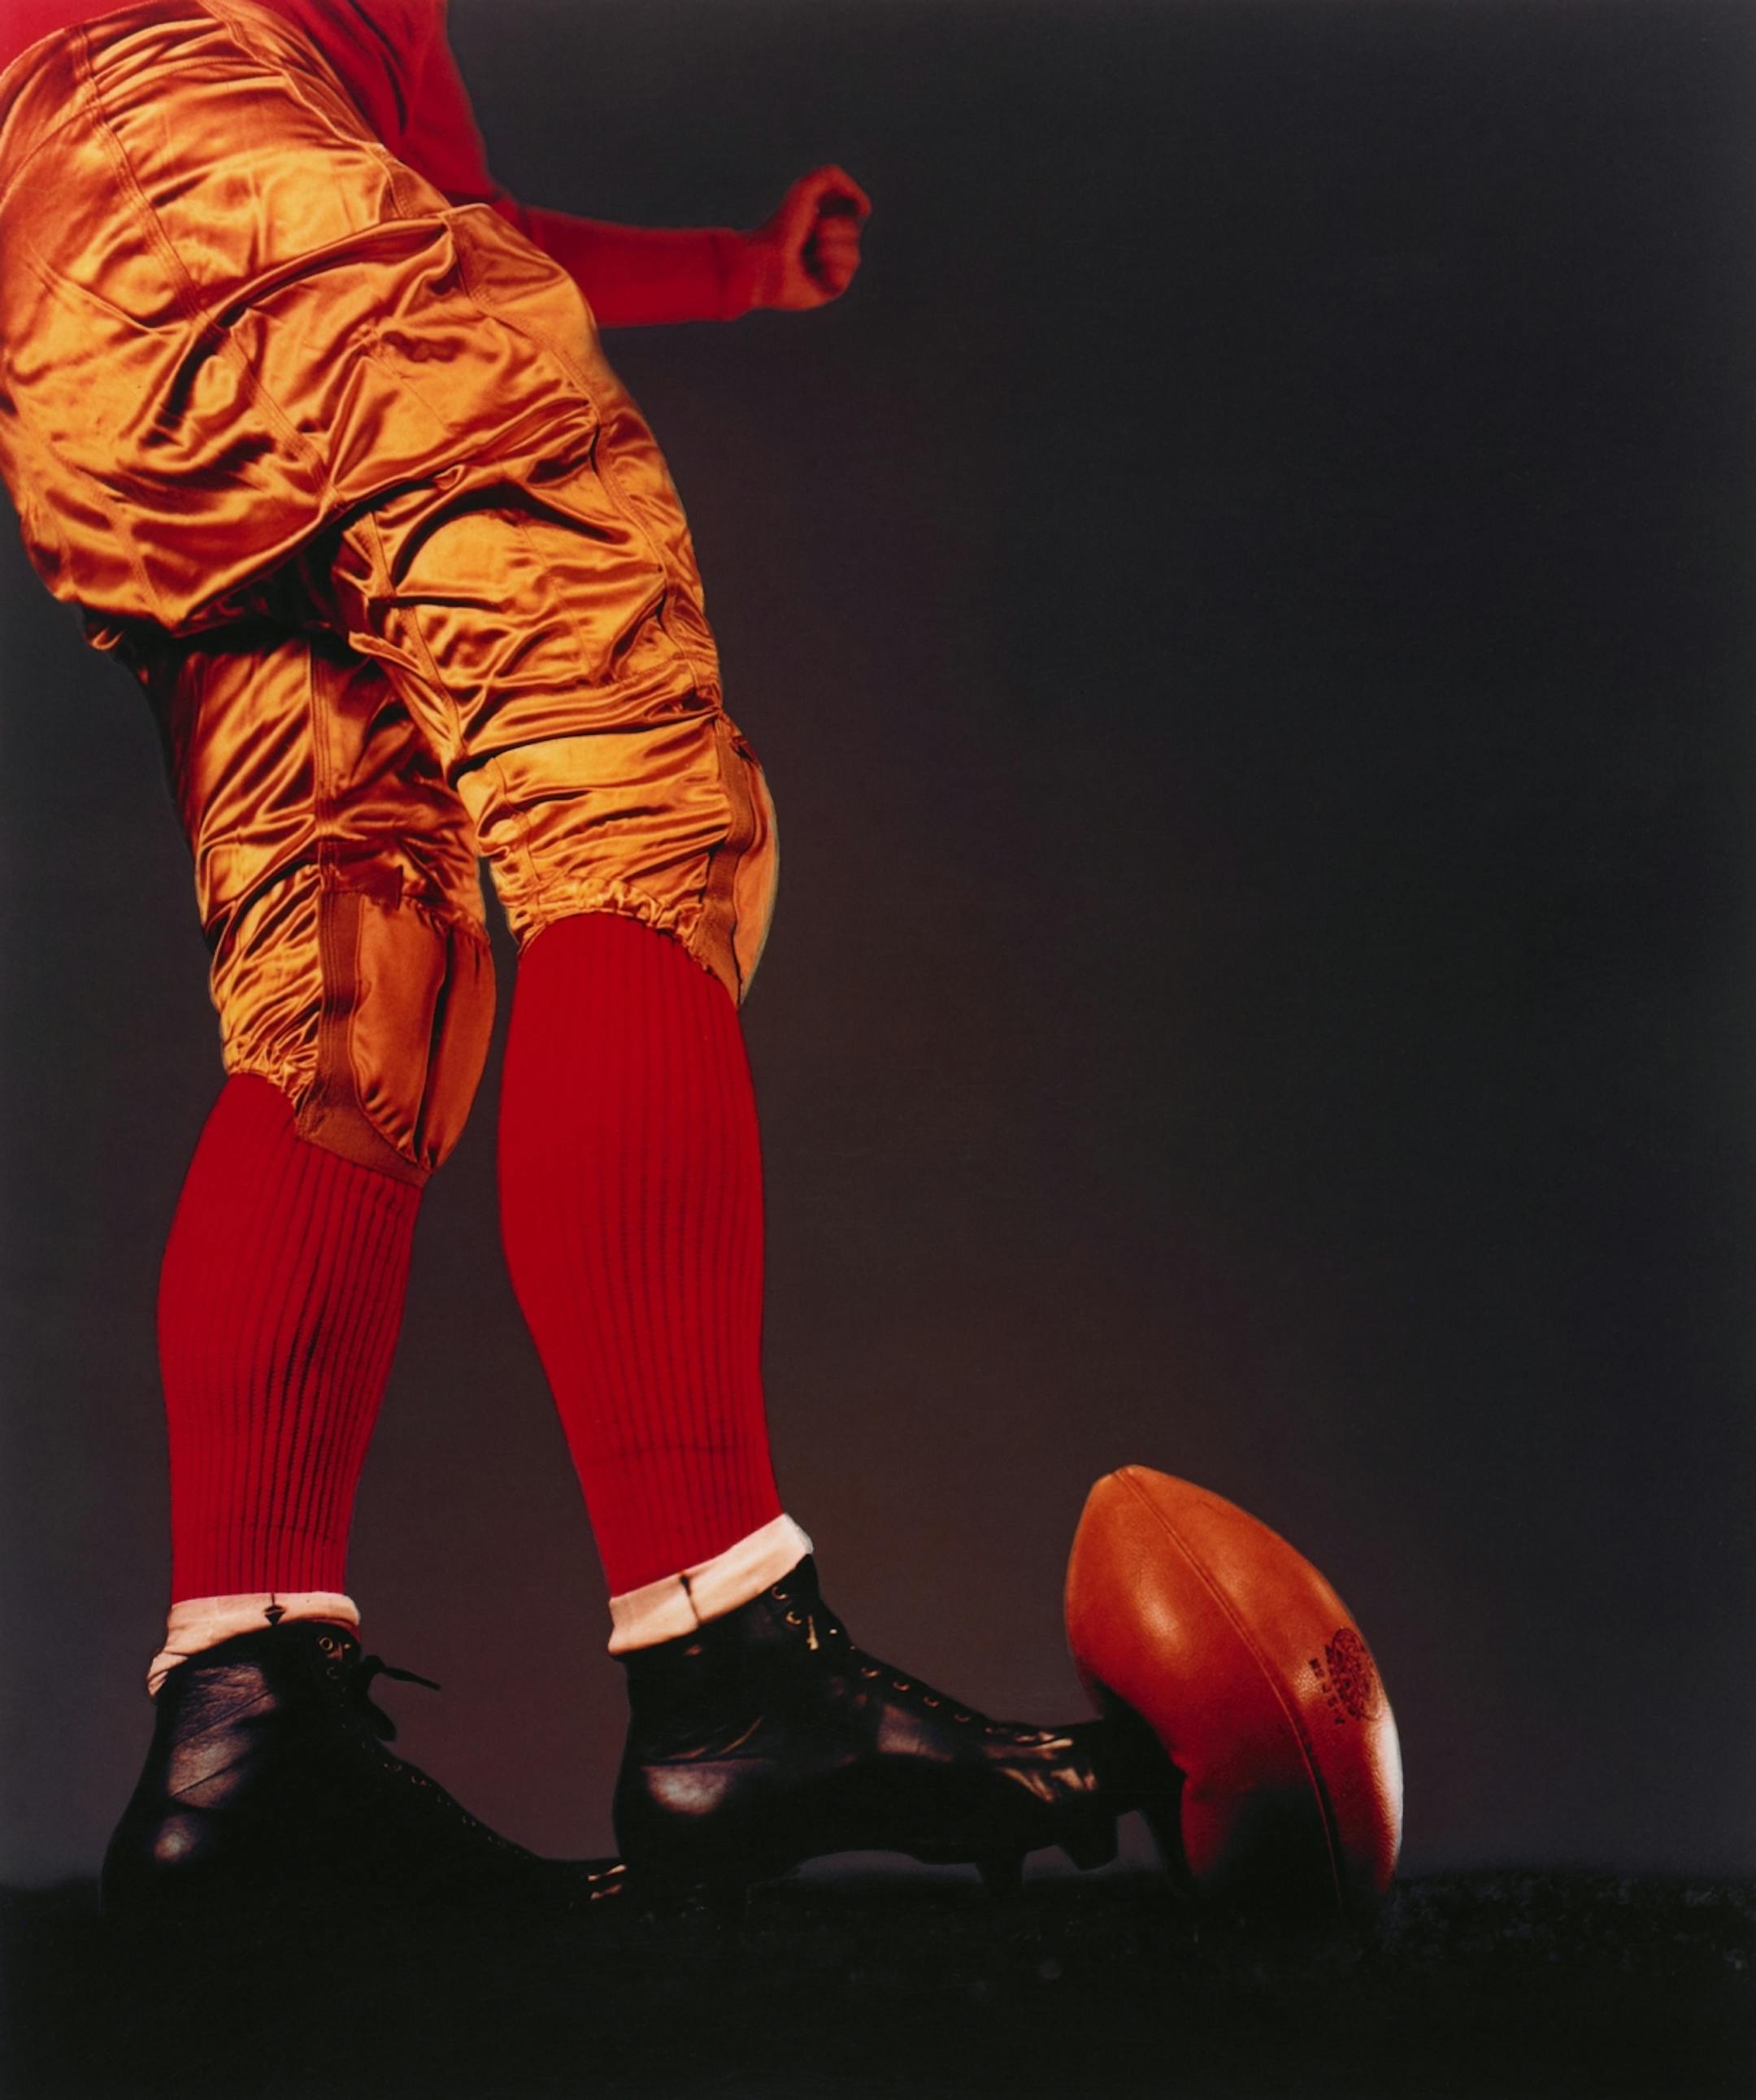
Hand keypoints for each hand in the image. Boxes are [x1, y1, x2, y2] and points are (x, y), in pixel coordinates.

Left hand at [745, 165, 870, 310]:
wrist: (766, 263)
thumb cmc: (781, 227)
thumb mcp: (806, 189)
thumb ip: (834, 179)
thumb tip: (865, 208)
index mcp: (820, 219)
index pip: (852, 209)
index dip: (846, 206)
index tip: (827, 207)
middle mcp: (825, 243)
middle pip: (854, 231)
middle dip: (836, 228)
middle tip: (812, 233)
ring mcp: (828, 267)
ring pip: (853, 255)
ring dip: (833, 249)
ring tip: (812, 254)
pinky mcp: (827, 289)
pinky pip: (845, 276)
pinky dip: (830, 270)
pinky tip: (811, 273)